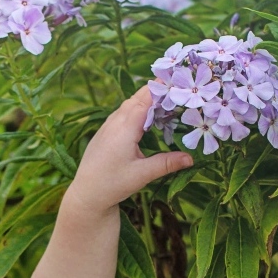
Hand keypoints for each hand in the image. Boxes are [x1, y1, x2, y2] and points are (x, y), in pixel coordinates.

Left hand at [67, 88, 192, 214]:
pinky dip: (139, 110)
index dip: (162, 88)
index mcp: (125, 127)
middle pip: (139, 97)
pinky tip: (149, 119)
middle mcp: (115, 121)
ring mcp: (109, 125)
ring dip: (148, 101)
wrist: (86, 194)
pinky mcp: (106, 132)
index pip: (146, 97)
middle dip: (159, 92)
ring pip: (131, 104)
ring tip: (169, 103)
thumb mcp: (142, 174)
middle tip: (181, 92)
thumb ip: (167, 163)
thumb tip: (191, 159)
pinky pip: (124, 113)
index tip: (180, 83)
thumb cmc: (111, 184)